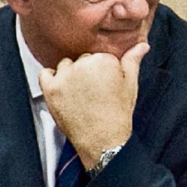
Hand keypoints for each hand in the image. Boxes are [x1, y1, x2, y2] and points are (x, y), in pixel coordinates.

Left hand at [39, 42, 148, 167]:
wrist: (103, 140)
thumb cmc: (117, 113)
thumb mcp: (131, 84)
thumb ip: (133, 61)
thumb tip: (142, 46)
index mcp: (102, 60)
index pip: (99, 56)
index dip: (103, 70)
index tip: (106, 83)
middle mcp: (82, 65)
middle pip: (82, 60)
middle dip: (87, 72)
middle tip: (95, 91)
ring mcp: (64, 77)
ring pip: (65, 66)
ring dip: (70, 75)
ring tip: (81, 94)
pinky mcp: (51, 90)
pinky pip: (45, 74)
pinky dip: (51, 78)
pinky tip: (63, 89)